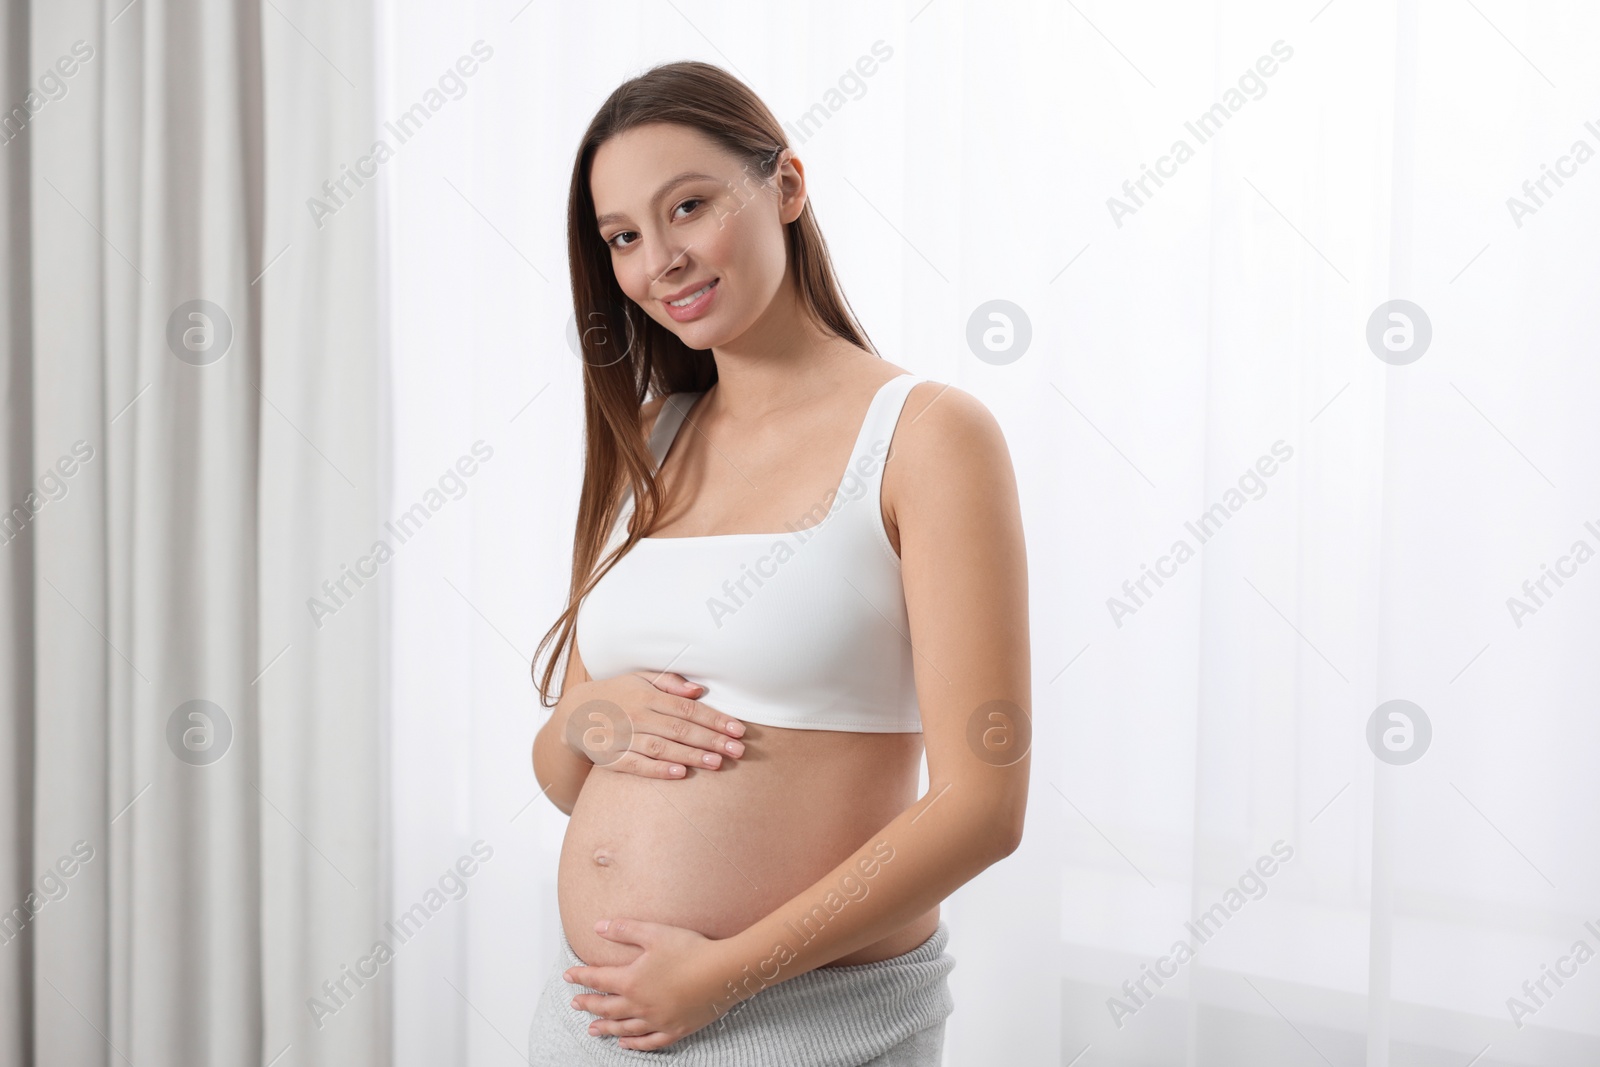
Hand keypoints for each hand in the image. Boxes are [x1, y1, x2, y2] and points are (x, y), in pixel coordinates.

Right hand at [563, 672, 745, 778]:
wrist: (574, 714)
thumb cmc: (617, 694)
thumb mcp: (640, 679)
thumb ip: (670, 683)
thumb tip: (699, 691)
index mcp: (646, 695)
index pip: (688, 709)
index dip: (715, 719)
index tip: (738, 729)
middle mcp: (636, 715)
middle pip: (680, 729)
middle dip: (712, 740)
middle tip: (738, 750)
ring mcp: (623, 737)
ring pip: (662, 747)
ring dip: (691, 755)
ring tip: (717, 763)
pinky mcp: (611, 757)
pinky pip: (637, 765)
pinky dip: (658, 769)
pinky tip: (680, 773)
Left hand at [563, 918, 733, 1049]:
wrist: (722, 973)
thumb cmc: (690, 950)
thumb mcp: (654, 933)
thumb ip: (625, 930)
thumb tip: (598, 927)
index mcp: (632, 981)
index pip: (599, 979)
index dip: (581, 977)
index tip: (568, 976)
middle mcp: (640, 1005)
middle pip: (607, 1008)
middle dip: (589, 1004)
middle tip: (576, 1004)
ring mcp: (657, 1021)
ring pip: (624, 1028)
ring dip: (605, 1028)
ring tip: (593, 1030)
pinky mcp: (675, 1029)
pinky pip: (649, 1042)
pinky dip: (634, 1044)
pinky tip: (625, 1044)